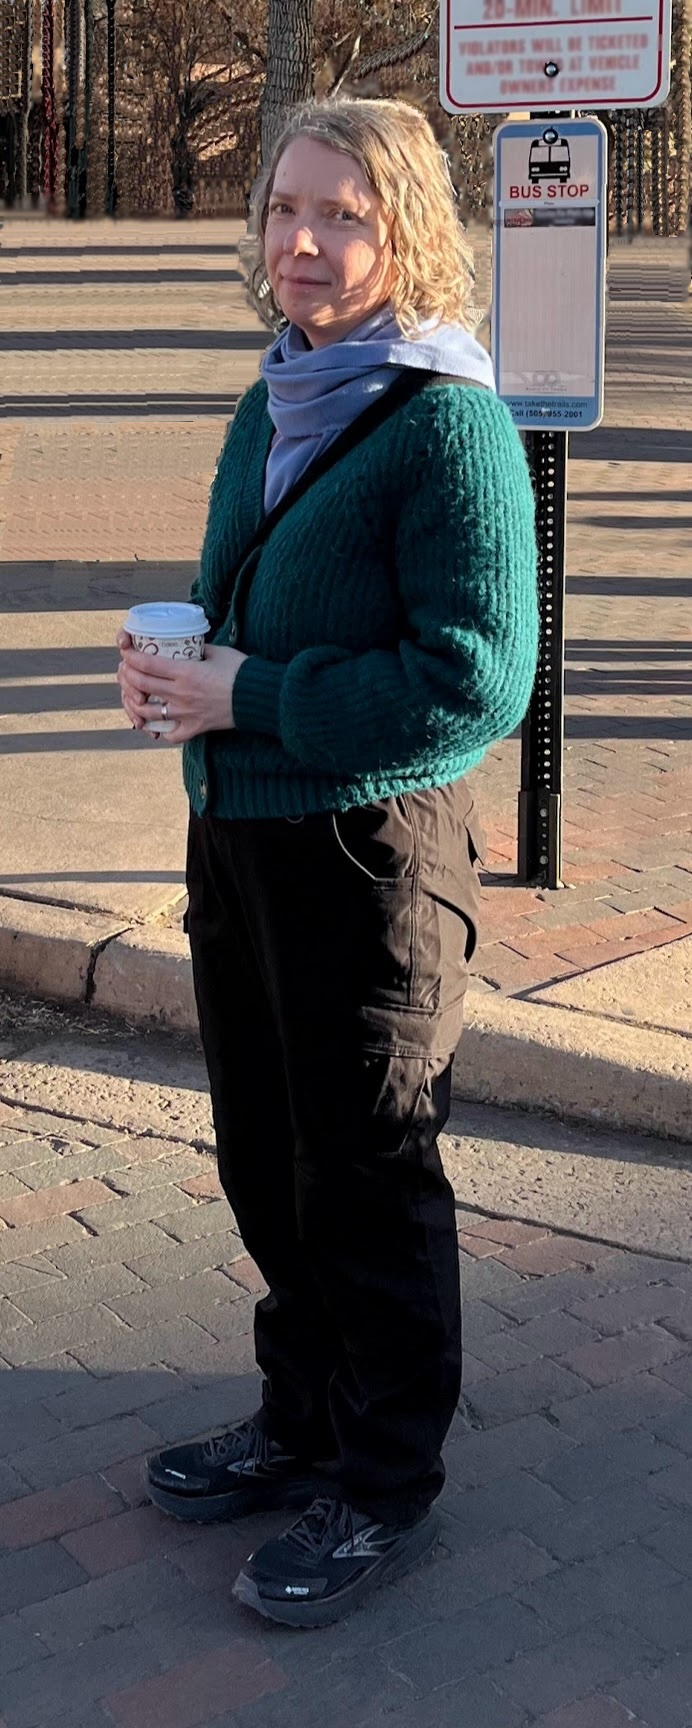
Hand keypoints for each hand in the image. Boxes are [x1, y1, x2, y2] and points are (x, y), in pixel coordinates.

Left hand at [117, 632, 246, 743]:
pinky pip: (171, 734)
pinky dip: (161, 730)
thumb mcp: (217, 652)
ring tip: (135, 697)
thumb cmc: (240, 671)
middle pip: (143, 685)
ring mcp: (186, 713)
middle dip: (128, 676)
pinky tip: (158, 723)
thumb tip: (185, 644)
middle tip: (126, 670)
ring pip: (149, 712)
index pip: (148, 664)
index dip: (131, 657)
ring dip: (136, 704)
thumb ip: (197, 649)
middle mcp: (181, 694)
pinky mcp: (195, 728)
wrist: (258, 698)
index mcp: (186, 672)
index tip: (126, 652)